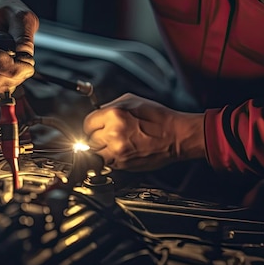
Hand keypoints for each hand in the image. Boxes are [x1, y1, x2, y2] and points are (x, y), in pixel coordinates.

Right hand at [0, 0, 36, 93]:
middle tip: (28, 66)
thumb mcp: (20, 14)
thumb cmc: (1, 8)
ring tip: (21, 65)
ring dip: (10, 81)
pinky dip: (5, 82)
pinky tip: (14, 69)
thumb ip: (24, 36)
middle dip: (13, 76)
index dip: (13, 67)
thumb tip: (26, 60)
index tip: (29, 64)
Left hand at [83, 93, 205, 170]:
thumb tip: (97, 113)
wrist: (176, 135)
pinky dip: (112, 158)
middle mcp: (113, 133)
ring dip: (102, 150)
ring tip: (116, 144)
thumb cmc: (158, 118)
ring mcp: (117, 150)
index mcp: (114, 114)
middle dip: (97, 137)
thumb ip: (110, 106)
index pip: (87, 123)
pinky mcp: (123, 164)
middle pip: (90, 139)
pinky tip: (124, 150)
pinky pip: (108, 163)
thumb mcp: (132, 100)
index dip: (92, 125)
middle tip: (109, 135)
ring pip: (96, 154)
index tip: (96, 127)